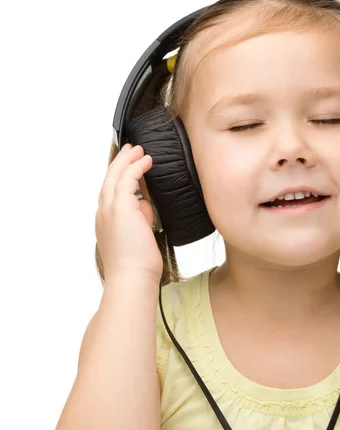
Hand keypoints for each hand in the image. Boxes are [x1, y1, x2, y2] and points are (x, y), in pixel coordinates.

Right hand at [95, 144, 162, 282]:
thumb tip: (146, 204)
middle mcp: (103, 213)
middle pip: (109, 180)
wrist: (132, 279)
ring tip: (140, 150)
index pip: (111, 194)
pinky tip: (146, 160)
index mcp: (106, 222)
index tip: (130, 168)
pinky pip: (127, 179)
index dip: (120, 178)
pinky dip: (136, 167)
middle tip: (131, 150)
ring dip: (128, 160)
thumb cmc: (138, 266)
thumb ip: (141, 219)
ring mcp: (110, 210)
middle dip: (120, 163)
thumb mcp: (140, 236)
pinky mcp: (121, 208)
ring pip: (115, 176)